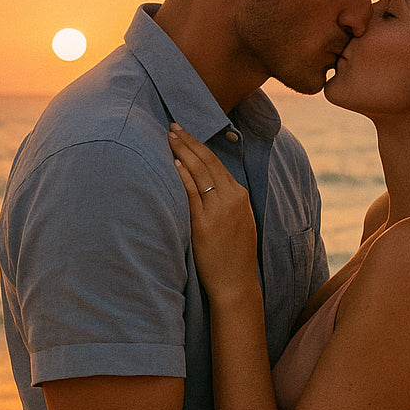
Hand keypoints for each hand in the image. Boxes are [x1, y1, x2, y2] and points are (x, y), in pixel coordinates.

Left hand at [168, 124, 258, 299]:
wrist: (236, 283)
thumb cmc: (233, 254)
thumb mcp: (238, 221)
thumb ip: (226, 201)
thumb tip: (207, 184)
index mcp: (240, 195)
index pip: (217, 162)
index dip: (199, 145)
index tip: (184, 132)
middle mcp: (232, 198)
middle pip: (207, 161)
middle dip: (188, 141)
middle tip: (172, 126)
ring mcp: (219, 211)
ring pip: (199, 173)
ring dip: (183, 152)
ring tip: (168, 138)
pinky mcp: (204, 224)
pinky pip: (192, 195)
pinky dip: (183, 177)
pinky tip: (174, 164)